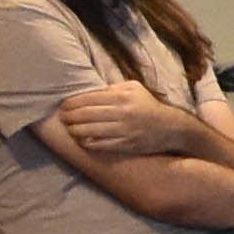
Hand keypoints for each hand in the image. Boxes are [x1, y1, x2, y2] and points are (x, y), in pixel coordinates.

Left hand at [48, 81, 193, 161]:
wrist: (170, 128)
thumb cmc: (148, 106)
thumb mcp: (134, 89)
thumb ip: (113, 88)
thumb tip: (92, 90)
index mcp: (122, 96)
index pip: (88, 99)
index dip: (71, 103)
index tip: (63, 106)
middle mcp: (122, 113)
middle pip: (85, 115)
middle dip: (69, 117)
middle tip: (63, 118)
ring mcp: (124, 130)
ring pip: (89, 131)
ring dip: (74, 131)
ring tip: (69, 129)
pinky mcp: (125, 145)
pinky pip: (99, 145)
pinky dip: (86, 143)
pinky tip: (81, 140)